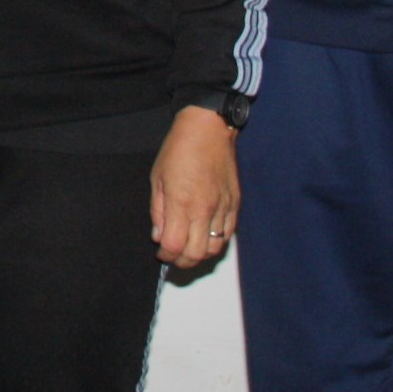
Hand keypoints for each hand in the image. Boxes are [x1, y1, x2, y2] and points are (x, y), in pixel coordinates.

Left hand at [150, 104, 239, 269]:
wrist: (208, 130)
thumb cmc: (179, 149)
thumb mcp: (157, 178)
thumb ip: (158, 211)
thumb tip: (159, 235)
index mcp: (182, 203)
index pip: (175, 246)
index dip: (166, 256)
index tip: (161, 253)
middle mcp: (205, 210)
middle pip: (197, 254)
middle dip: (182, 262)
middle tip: (173, 256)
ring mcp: (224, 208)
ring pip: (215, 249)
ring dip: (200, 255)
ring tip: (188, 248)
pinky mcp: (236, 204)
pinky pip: (228, 234)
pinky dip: (216, 242)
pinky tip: (205, 237)